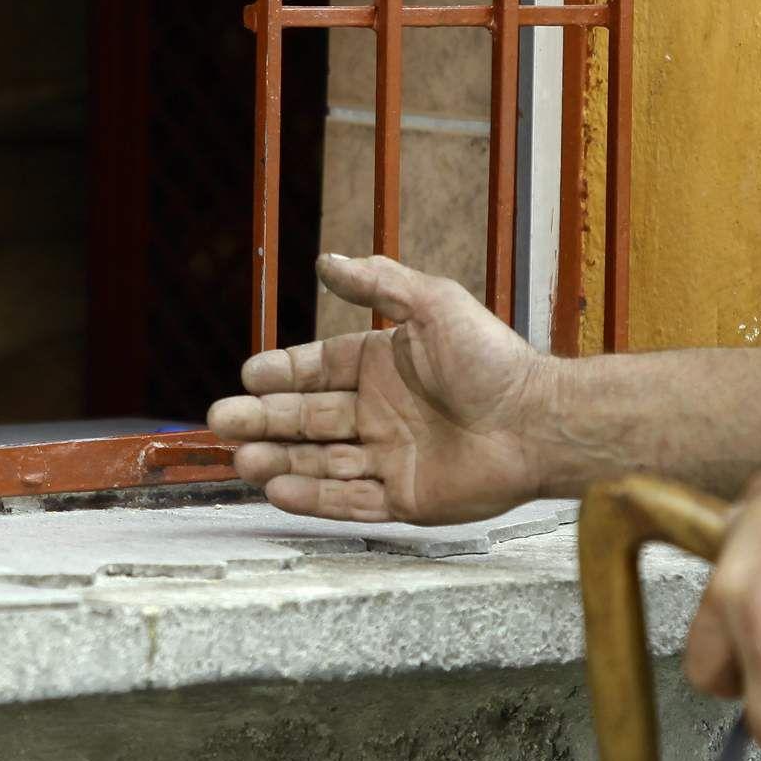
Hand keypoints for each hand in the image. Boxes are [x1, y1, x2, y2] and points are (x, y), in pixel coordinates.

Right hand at [206, 253, 553, 524]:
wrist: (538, 422)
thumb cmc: (494, 360)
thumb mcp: (435, 303)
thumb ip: (378, 282)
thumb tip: (326, 259)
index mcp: (383, 366)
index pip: (317, 369)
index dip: (281, 373)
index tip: (247, 376)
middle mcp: (380, 412)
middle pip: (307, 418)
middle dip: (263, 420)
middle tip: (221, 421)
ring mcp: (389, 457)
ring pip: (319, 461)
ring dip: (279, 460)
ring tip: (240, 459)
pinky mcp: (404, 498)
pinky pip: (348, 501)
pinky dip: (312, 497)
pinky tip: (277, 489)